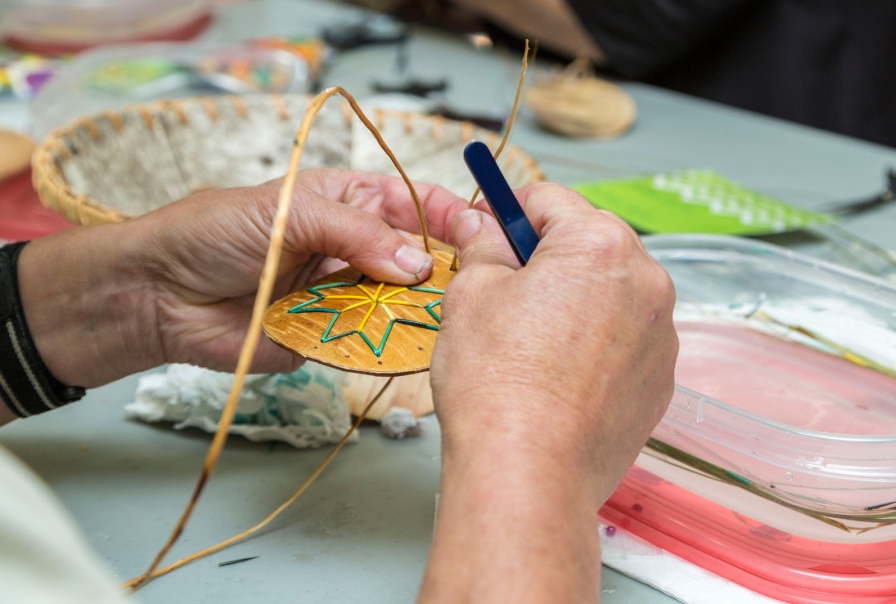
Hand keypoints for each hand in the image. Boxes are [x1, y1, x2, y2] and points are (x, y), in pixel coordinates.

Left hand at [16, 169, 466, 391]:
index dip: (447, 216)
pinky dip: (387, 346)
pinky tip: (413, 348)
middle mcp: (351, 250)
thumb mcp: (292, 211)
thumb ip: (357, 233)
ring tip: (450, 320)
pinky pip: (366, 343)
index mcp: (346, 204)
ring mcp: (341, 297)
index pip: (412, 204)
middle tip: (471, 287)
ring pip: (397, 304)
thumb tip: (419, 262)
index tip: (480, 233)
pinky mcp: (325, 339)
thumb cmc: (214, 232)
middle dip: (442, 271)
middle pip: (414, 260)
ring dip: (421, 312)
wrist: (157, 295)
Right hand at [421, 183, 677, 602]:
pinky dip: (596, 346)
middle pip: (589, 246)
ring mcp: (663, 336)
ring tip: (531, 347)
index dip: (508, 213)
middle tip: (504, 295)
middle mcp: (648, 282)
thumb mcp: (470, 293)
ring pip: (610, 295)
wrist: (528, 474)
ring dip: (576, 302)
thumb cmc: (496, 382)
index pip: (549, 200)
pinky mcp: (662, 382)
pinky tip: (558, 379)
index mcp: (600, 244)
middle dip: (548, 259)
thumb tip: (484, 226)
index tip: (489, 234)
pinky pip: (626, 341)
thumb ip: (484, 246)